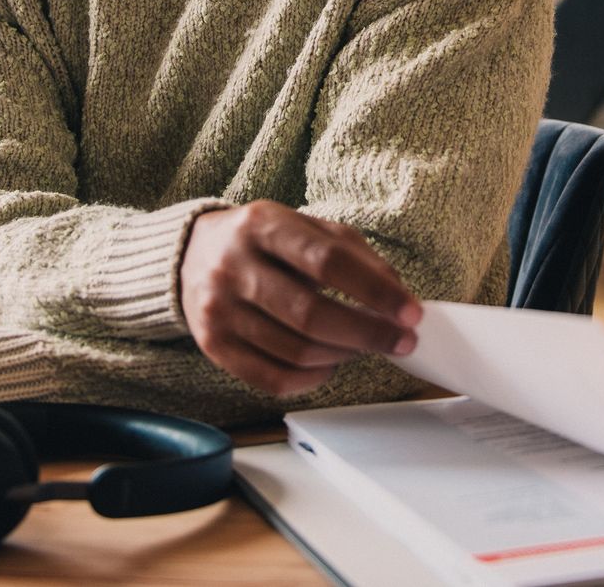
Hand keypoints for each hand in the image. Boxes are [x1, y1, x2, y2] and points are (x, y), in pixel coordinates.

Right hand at [179, 201, 421, 397]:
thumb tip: (398, 294)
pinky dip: (314, 378)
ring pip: (296, 351)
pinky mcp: (213, 345)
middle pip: (312, 314)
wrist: (192, 255)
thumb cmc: (263, 241)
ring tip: (363, 346)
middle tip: (401, 341)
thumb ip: (354, 253)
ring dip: (345, 355)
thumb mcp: (306, 227)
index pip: (328, 261)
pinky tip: (330, 363)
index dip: (376, 292)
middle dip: (368, 333)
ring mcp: (219, 309)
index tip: (411, 313)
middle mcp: (234, 266)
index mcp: (263, 224)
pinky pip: (274, 378)